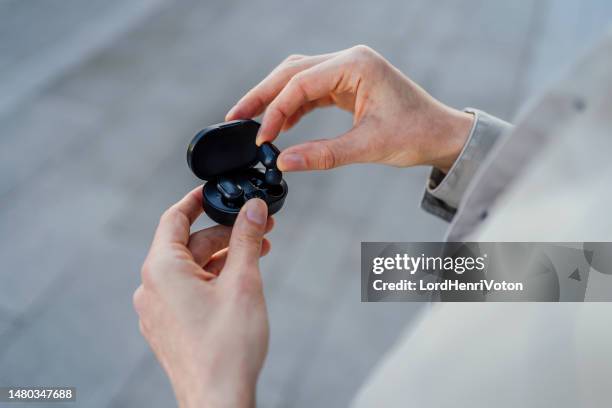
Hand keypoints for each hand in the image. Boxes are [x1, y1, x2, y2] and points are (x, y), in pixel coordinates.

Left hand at [133, 188, 272, 407]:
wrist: (218, 400)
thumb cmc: (227, 347)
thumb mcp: (243, 282)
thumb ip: (246, 239)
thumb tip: (252, 209)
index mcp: (162, 269)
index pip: (174, 218)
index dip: (196, 200)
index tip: (215, 191)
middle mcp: (152, 287)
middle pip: (189, 244)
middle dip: (225, 234)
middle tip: (259, 228)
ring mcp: (158, 310)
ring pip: (191, 269)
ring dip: (223, 257)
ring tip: (258, 253)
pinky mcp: (168, 327)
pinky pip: (188, 291)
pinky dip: (213, 279)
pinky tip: (240, 280)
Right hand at [226, 45, 473, 172]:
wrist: (442, 134)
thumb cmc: (416, 134)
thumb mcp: (368, 146)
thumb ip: (323, 154)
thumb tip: (283, 163)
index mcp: (356, 65)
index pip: (301, 83)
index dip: (275, 110)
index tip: (260, 138)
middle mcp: (349, 60)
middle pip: (292, 72)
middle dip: (262, 95)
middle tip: (235, 118)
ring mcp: (347, 70)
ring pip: (298, 79)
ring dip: (274, 100)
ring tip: (250, 122)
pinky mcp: (347, 83)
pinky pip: (312, 90)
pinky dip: (294, 106)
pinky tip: (281, 125)